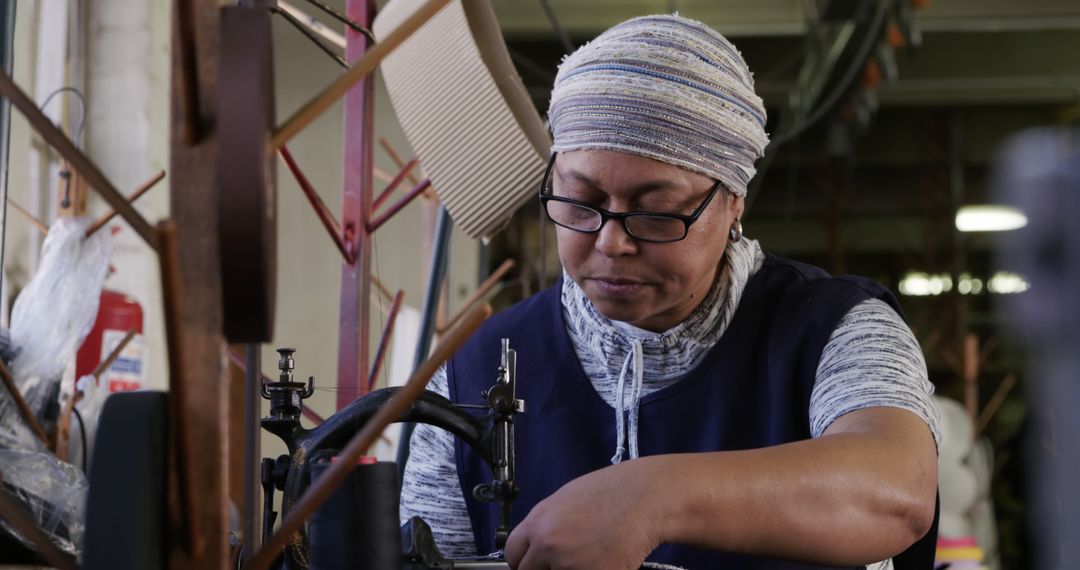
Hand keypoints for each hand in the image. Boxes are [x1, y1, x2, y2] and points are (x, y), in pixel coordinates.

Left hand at [504, 459, 663, 569]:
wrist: (647, 497)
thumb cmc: (613, 493)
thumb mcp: (567, 500)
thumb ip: (547, 525)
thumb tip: (539, 545)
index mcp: (538, 522)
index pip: (513, 555)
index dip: (524, 563)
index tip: (535, 565)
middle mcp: (548, 544)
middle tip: (566, 564)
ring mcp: (569, 564)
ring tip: (592, 556)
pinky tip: (607, 561)